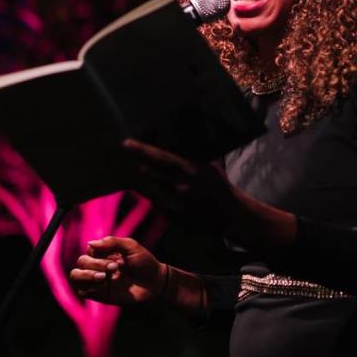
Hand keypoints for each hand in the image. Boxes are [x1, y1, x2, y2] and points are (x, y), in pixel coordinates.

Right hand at [69, 236, 166, 305]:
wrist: (153, 283)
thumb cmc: (144, 263)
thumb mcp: (131, 247)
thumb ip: (112, 242)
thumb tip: (90, 243)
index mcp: (105, 253)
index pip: (90, 249)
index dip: (101, 252)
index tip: (117, 257)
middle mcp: (98, 265)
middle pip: (82, 261)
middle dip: (97, 263)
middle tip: (115, 267)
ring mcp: (96, 280)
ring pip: (75, 275)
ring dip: (87, 274)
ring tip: (104, 276)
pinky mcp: (97, 294)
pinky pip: (82, 290)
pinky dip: (89, 286)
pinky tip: (105, 284)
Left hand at [122, 138, 236, 235]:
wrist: (230, 213)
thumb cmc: (219, 186)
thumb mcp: (210, 166)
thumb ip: (195, 156)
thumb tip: (181, 138)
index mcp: (191, 169)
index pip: (161, 157)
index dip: (142, 150)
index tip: (126, 143)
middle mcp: (182, 185)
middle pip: (151, 174)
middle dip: (141, 167)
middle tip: (131, 161)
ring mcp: (177, 203)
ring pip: (151, 190)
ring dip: (148, 183)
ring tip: (148, 177)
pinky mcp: (174, 217)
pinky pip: (157, 206)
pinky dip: (156, 199)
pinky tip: (162, 194)